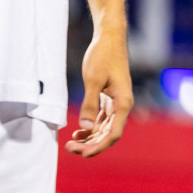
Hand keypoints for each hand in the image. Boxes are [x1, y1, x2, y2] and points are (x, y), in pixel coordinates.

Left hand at [65, 28, 131, 157]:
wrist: (110, 39)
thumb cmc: (103, 56)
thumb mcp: (93, 80)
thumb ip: (89, 105)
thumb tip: (85, 128)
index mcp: (123, 103)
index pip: (112, 134)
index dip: (98, 147)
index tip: (82, 154)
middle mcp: (122, 106)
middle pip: (108, 134)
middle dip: (90, 145)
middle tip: (69, 148)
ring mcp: (117, 102)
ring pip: (104, 129)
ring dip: (90, 138)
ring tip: (71, 143)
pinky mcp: (110, 98)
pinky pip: (102, 120)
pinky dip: (91, 128)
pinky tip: (78, 132)